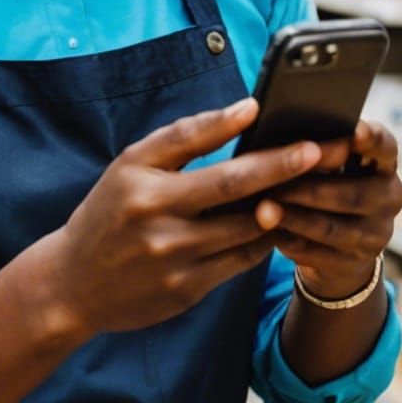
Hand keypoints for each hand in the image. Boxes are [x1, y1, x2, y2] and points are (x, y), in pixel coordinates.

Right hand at [41, 98, 322, 338]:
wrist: (73, 283)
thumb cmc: (108, 212)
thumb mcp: (131, 164)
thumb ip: (186, 135)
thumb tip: (245, 110)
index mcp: (147, 189)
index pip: (222, 170)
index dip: (269, 157)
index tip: (307, 142)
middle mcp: (162, 228)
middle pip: (241, 200)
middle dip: (289, 176)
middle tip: (328, 158)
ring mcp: (177, 264)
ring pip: (247, 234)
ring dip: (281, 209)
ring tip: (311, 186)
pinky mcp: (188, 292)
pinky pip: (240, 263)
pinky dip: (262, 240)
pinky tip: (276, 220)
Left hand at [268, 120, 401, 302]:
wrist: (339, 247)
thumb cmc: (326, 186)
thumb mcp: (330, 167)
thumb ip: (314, 151)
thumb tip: (278, 143)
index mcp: (384, 165)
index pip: (386, 147)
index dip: (372, 139)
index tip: (354, 131)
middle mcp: (389, 198)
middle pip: (352, 194)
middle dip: (309, 187)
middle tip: (273, 180)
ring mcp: (376, 235)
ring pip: (330, 227)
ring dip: (293, 217)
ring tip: (262, 208)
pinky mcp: (355, 264)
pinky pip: (318, 254)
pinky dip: (289, 241)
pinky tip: (267, 232)